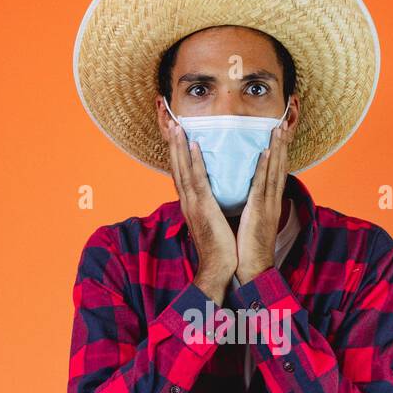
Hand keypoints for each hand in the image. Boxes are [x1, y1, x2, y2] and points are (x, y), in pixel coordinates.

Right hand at [165, 119, 235, 302]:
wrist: (219, 268)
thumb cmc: (221, 248)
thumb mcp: (214, 223)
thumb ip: (212, 208)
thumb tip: (217, 197)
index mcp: (191, 206)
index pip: (181, 175)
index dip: (178, 156)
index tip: (176, 138)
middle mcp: (188, 202)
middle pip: (177, 168)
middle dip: (174, 146)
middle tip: (172, 124)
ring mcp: (193, 205)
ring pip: (183, 170)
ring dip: (180, 147)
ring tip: (177, 127)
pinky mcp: (204, 208)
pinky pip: (198, 180)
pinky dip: (194, 162)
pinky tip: (193, 146)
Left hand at [235, 122, 289, 284]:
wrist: (253, 271)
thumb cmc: (247, 251)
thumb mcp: (250, 224)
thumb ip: (249, 208)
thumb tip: (243, 197)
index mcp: (269, 205)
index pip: (275, 173)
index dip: (279, 153)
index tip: (279, 135)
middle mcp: (272, 202)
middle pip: (279, 167)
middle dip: (282, 144)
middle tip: (283, 122)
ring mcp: (268, 206)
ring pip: (274, 171)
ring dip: (277, 148)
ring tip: (279, 128)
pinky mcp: (259, 212)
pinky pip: (262, 185)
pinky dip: (265, 168)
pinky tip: (266, 152)